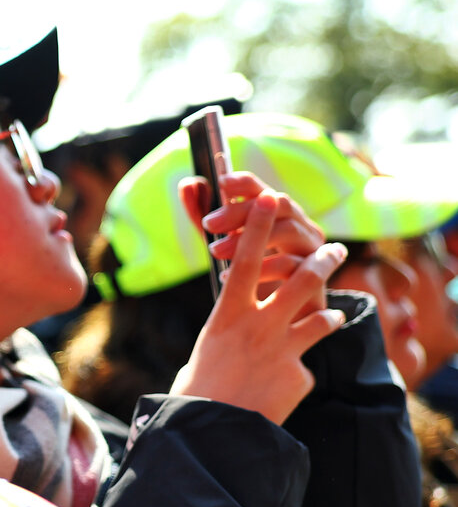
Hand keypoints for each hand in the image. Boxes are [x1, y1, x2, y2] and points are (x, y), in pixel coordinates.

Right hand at [171, 190, 346, 424]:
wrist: (213, 429)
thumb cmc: (198, 388)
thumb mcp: (207, 346)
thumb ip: (228, 325)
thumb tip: (231, 312)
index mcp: (227, 314)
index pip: (246, 258)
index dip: (258, 225)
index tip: (269, 197)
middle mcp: (257, 324)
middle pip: (298, 278)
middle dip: (321, 258)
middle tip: (335, 248)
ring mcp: (281, 347)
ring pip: (318, 309)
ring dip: (331, 297)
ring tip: (340, 297)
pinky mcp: (297, 371)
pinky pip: (310, 355)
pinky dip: (306, 358)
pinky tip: (295, 372)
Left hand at [181, 171, 325, 306]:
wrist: (271, 323)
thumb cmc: (248, 278)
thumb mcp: (221, 244)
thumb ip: (204, 216)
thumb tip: (188, 184)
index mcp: (278, 215)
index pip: (263, 190)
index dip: (245, 182)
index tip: (220, 182)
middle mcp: (301, 226)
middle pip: (278, 204)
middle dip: (241, 211)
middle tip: (209, 224)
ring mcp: (313, 249)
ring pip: (288, 230)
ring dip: (250, 238)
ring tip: (216, 251)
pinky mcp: (318, 276)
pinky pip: (293, 265)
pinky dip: (261, 269)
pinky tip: (231, 276)